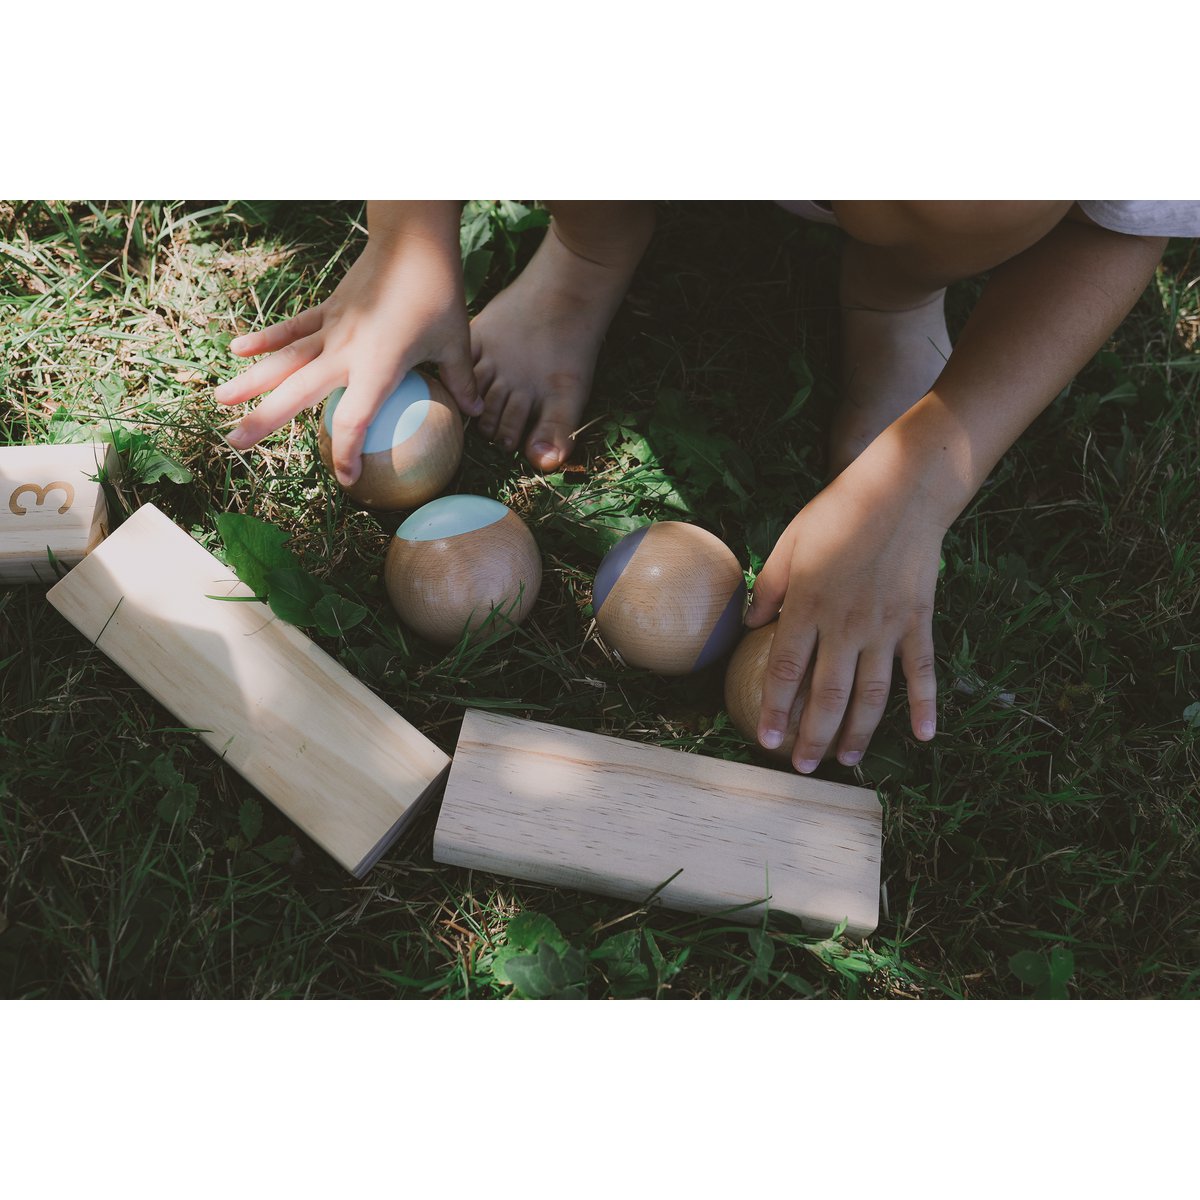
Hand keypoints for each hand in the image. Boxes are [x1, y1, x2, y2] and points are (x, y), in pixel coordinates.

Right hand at [214, 203, 479, 485]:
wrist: (413, 239)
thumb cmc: (438, 292)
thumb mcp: (457, 341)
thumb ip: (462, 381)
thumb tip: (478, 414)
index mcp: (378, 365)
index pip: (355, 418)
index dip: (346, 452)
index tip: (346, 479)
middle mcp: (345, 351)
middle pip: (298, 391)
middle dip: (265, 419)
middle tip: (235, 444)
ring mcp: (331, 328)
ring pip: (284, 360)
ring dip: (250, 380)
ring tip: (219, 401)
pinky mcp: (328, 309)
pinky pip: (292, 329)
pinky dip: (265, 339)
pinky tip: (237, 350)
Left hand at [744, 439, 947, 771]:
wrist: (904, 489)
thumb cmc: (840, 510)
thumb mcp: (790, 541)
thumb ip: (770, 587)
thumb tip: (748, 624)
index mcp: (808, 605)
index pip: (786, 671)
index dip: (776, 710)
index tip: (767, 741)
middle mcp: (846, 625)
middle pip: (827, 696)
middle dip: (813, 737)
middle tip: (804, 768)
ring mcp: (885, 627)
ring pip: (872, 695)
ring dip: (858, 732)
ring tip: (847, 760)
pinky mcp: (918, 621)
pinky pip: (921, 672)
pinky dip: (924, 705)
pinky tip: (923, 735)